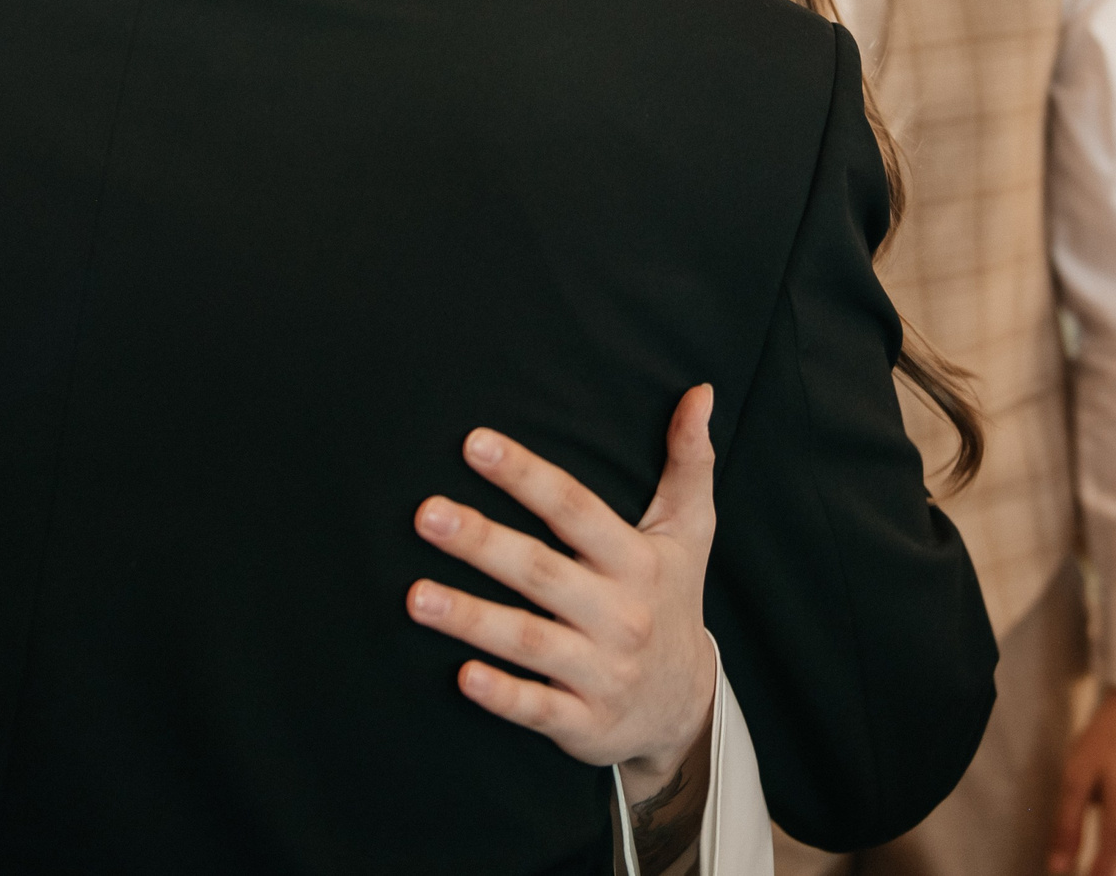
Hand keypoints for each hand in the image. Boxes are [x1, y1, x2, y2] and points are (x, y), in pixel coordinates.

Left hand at [405, 386, 718, 791]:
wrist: (685, 707)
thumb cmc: (671, 598)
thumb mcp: (690, 532)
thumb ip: (689, 462)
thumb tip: (700, 391)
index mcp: (636, 561)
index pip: (574, 510)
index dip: (525, 475)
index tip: (474, 443)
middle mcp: (620, 615)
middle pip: (542, 573)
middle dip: (483, 542)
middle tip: (426, 514)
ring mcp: (601, 671)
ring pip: (529, 641)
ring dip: (472, 619)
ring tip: (415, 595)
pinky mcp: (584, 723)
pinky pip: (538, 709)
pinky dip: (502, 696)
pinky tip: (461, 675)